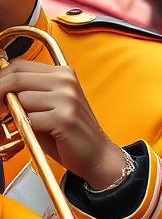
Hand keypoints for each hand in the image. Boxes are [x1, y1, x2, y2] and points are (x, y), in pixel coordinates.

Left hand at [0, 60, 124, 187]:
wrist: (95, 153)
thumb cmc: (67, 132)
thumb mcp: (49, 104)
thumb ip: (28, 92)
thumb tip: (1, 88)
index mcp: (63, 74)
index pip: (20, 65)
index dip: (0, 78)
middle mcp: (66, 81)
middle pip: (16, 78)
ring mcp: (67, 98)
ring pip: (20, 99)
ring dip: (15, 115)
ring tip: (25, 125)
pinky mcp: (64, 118)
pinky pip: (29, 119)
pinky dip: (27, 129)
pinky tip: (39, 132)